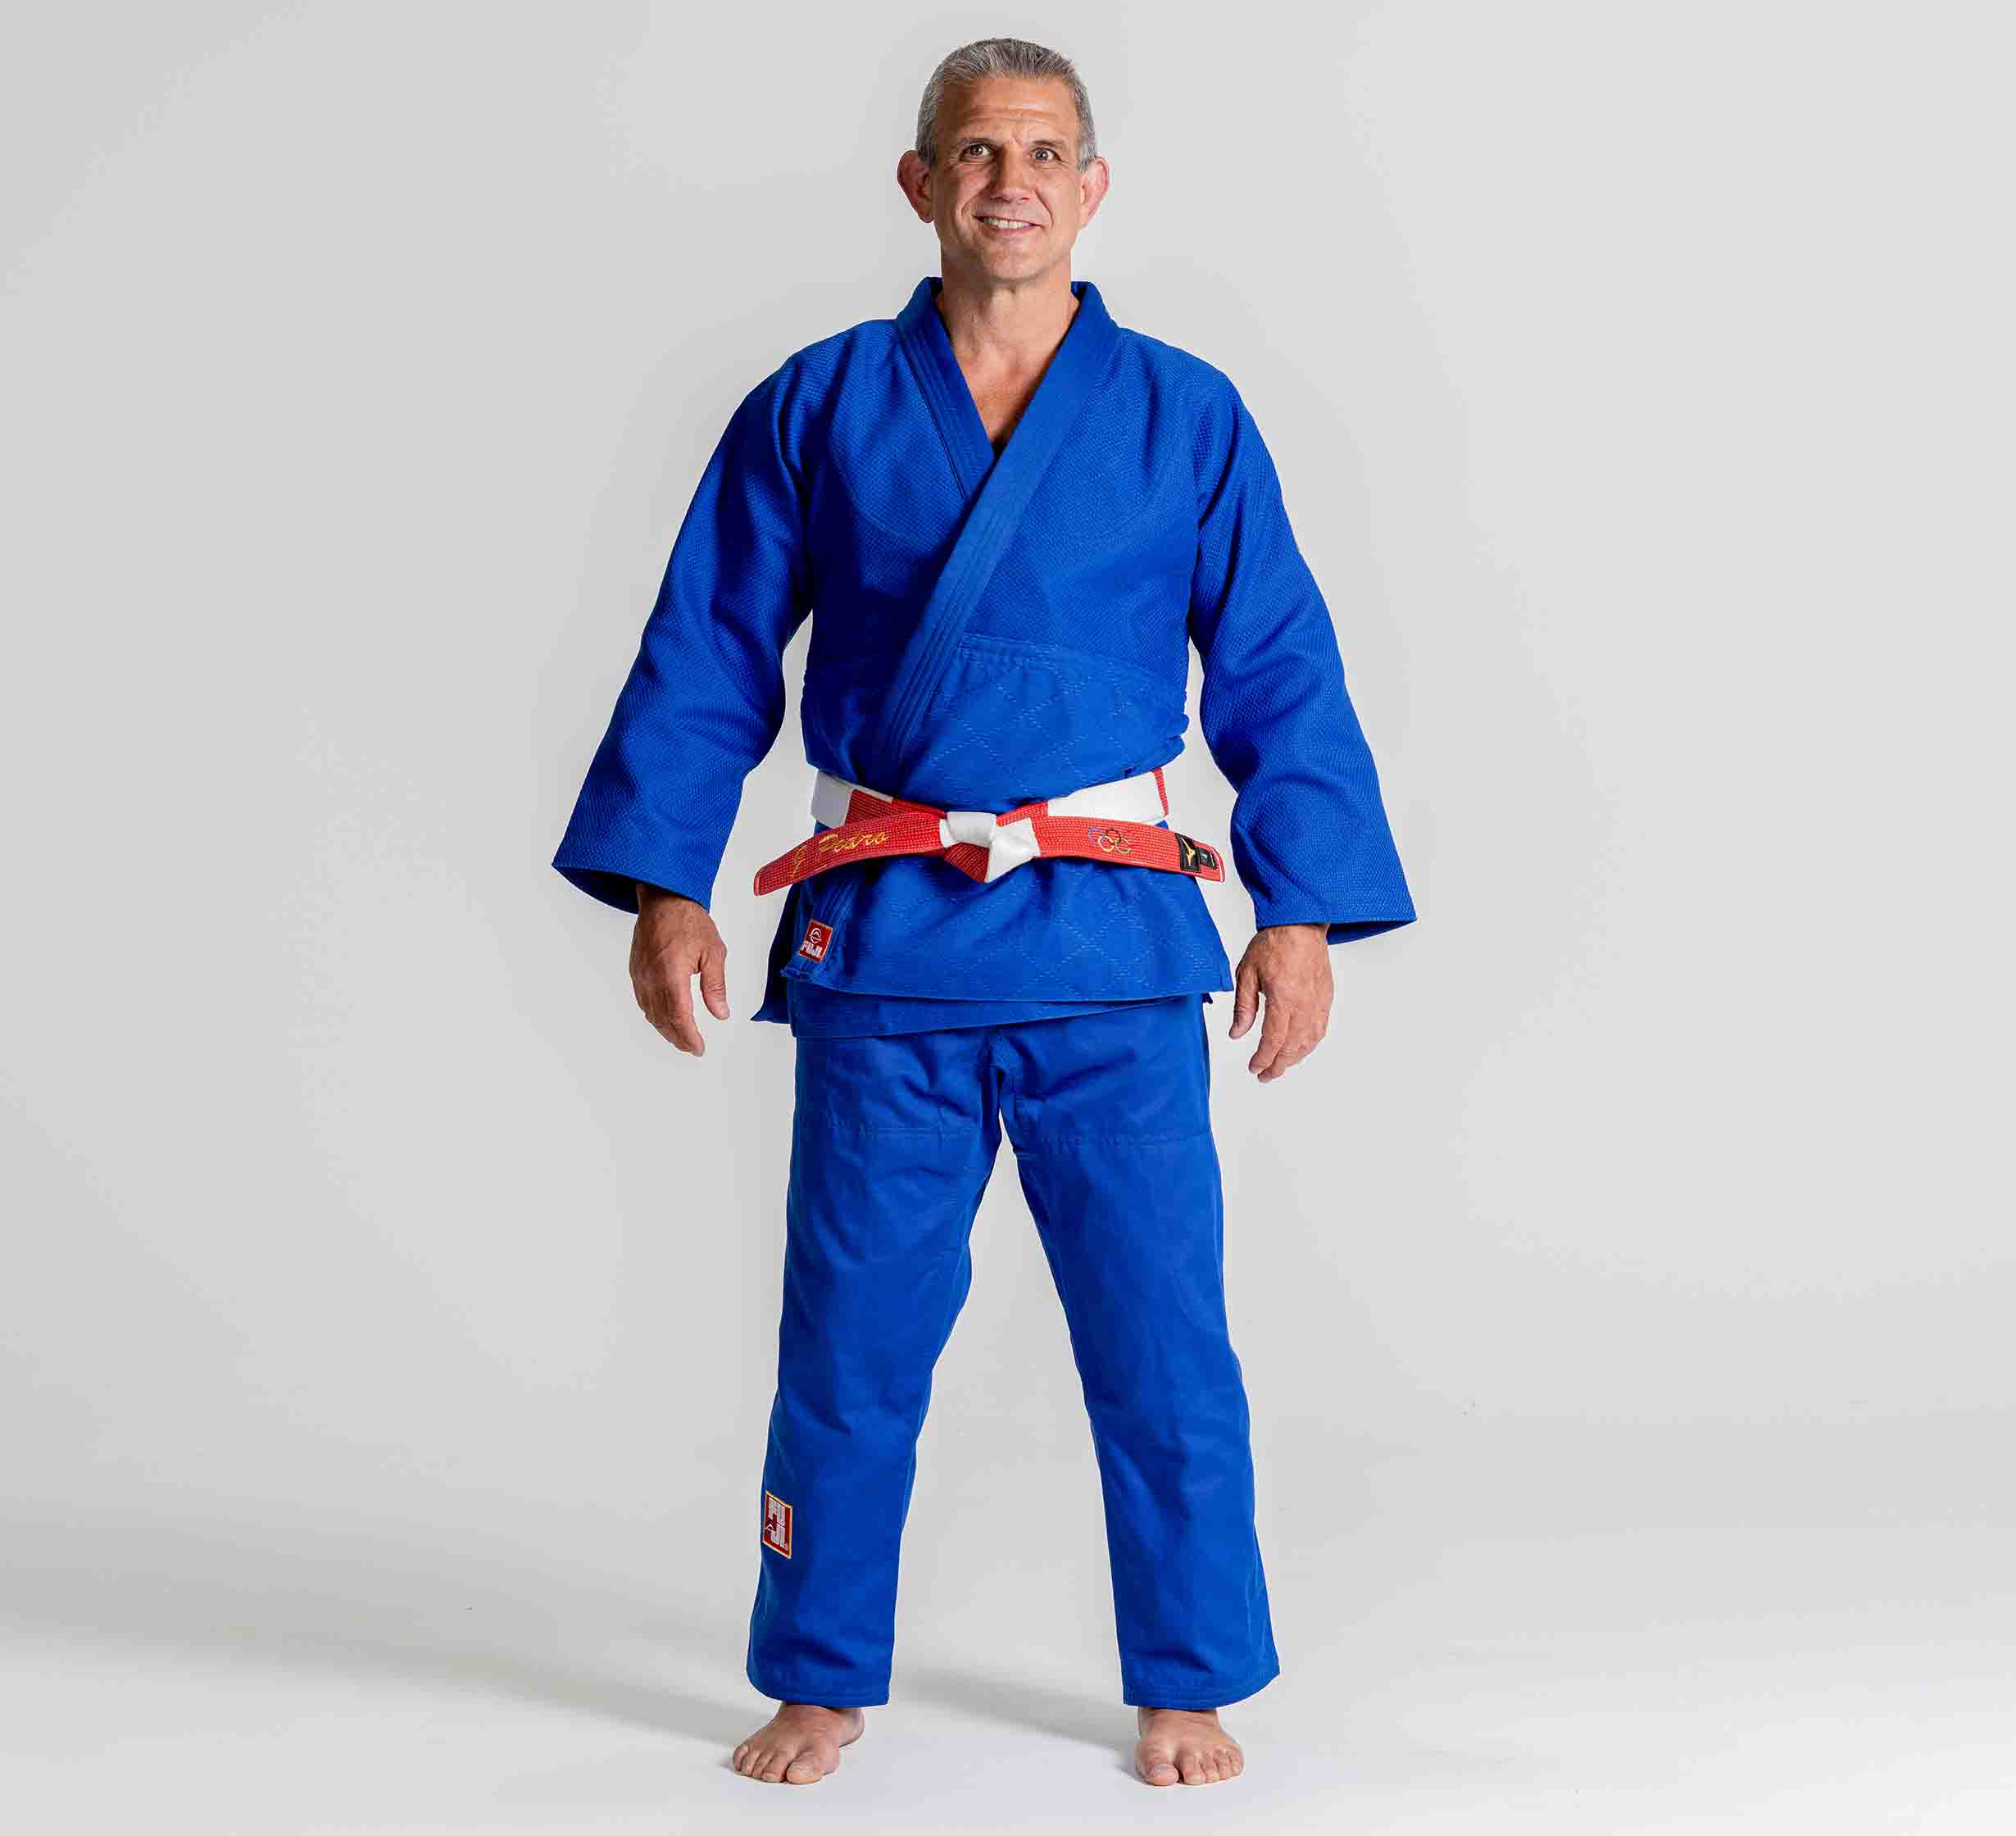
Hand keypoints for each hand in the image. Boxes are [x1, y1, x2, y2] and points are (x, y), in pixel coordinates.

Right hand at [630, 884, 729, 1054]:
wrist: (664, 899)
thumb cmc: (689, 920)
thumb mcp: (713, 951)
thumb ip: (715, 986)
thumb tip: (720, 1013)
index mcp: (671, 973)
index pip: (679, 1016)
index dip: (689, 1036)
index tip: (699, 1048)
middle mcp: (652, 977)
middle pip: (663, 1019)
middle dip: (679, 1038)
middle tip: (693, 1047)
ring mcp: (641, 975)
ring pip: (651, 1013)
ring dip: (665, 1029)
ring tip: (681, 1038)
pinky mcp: (636, 971)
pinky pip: (643, 1001)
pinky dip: (654, 1015)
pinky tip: (664, 1019)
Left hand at [1227, 922, 1331, 1081]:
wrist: (1300, 923)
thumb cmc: (1272, 943)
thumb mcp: (1247, 973)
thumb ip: (1243, 1007)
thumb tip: (1237, 1034)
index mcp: (1283, 998)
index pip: (1273, 1040)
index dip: (1263, 1059)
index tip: (1254, 1069)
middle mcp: (1305, 1004)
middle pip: (1293, 1047)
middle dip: (1278, 1066)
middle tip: (1264, 1076)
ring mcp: (1318, 1002)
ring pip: (1309, 1041)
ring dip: (1294, 1059)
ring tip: (1279, 1066)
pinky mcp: (1326, 998)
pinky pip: (1320, 1029)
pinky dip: (1309, 1045)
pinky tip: (1298, 1049)